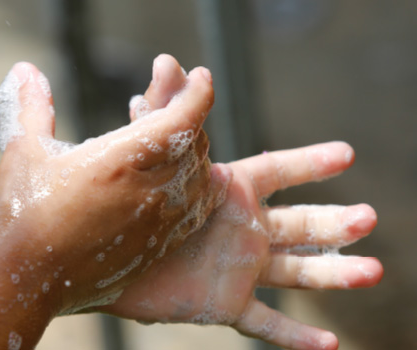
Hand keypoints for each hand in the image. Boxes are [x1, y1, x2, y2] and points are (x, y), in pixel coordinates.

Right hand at [0, 61, 228, 313]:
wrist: (21, 281)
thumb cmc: (19, 213)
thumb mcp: (24, 151)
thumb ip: (31, 106)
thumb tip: (24, 70)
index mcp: (121, 159)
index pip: (183, 117)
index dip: (198, 92)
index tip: (200, 75)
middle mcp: (149, 190)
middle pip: (195, 145)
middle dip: (191, 118)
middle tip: (177, 103)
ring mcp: (156, 223)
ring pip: (201, 179)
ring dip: (197, 154)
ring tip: (184, 139)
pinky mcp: (154, 248)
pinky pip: (195, 213)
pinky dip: (200, 190)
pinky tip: (192, 183)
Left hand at [98, 55, 382, 349]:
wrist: (99, 257)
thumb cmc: (126, 202)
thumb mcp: (153, 154)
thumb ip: (164, 109)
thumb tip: (169, 62)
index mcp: (229, 191)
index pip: (279, 171)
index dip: (311, 162)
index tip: (346, 153)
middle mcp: (241, 228)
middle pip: (300, 223)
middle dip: (335, 221)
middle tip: (366, 217)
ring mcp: (237, 267)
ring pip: (297, 272)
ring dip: (334, 272)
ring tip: (371, 270)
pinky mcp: (224, 304)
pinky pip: (267, 324)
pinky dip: (296, 337)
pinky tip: (328, 347)